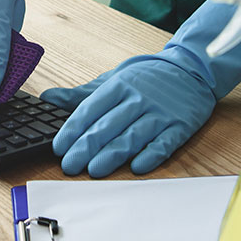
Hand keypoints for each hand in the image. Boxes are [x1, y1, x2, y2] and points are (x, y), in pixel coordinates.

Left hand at [41, 0, 240, 176]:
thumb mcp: (113, 79)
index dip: (73, 129)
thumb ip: (81, 94)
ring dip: (112, 155)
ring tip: (94, 170)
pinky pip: (164, 143)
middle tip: (69, 165)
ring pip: (132, 136)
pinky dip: (151, 155)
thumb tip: (48, 98)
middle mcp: (138, 99)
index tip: (59, 147)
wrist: (192, 70)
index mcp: (119, 86)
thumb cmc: (146, 78)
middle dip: (86, 147)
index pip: (91, 109)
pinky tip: (138, 167)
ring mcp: (160, 113)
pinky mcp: (180, 126)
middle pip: (108, 126)